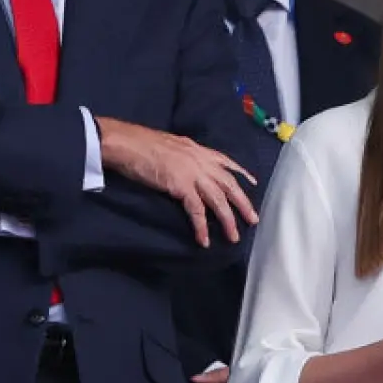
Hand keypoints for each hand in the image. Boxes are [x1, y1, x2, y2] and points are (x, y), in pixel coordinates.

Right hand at [95, 117, 257, 247]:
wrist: (128, 143)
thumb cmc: (142, 143)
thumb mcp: (171, 145)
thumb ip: (183, 155)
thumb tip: (184, 165)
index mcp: (198, 149)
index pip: (226, 161)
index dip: (241, 173)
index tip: (252, 182)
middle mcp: (201, 160)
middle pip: (229, 184)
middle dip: (243, 203)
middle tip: (254, 219)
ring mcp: (193, 173)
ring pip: (218, 200)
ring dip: (227, 220)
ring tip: (234, 237)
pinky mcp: (181, 186)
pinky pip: (196, 210)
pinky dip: (201, 226)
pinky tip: (204, 239)